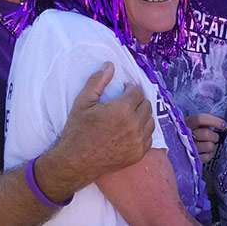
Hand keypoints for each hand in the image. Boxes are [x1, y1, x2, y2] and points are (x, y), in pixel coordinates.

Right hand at [54, 63, 154, 182]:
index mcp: (122, 109)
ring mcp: (138, 141)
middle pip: (146, 104)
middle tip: (126, 102)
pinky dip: (143, 131)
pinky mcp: (138, 154)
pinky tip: (131, 130)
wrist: (75, 162)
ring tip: (130, 115)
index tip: (124, 90)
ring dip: (143, 115)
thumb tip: (110, 65)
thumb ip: (98, 81)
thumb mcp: (83, 102)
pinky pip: (149, 137)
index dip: (131, 88)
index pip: (137, 92)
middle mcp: (134, 125)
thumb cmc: (78, 130)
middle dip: (138, 100)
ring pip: (151, 120)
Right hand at [185, 113, 226, 163]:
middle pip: (206, 133)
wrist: (178, 148)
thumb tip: (221, 121)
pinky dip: (209, 154)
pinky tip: (206, 152)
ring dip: (212, 145)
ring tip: (208, 145)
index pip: (200, 119)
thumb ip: (205, 121)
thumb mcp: (194, 124)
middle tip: (214, 137)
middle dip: (214, 136)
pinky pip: (207, 157)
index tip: (224, 125)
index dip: (214, 121)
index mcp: (186, 123)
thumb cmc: (190, 133)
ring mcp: (188, 148)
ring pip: (209, 146)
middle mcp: (185, 135)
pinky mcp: (191, 160)